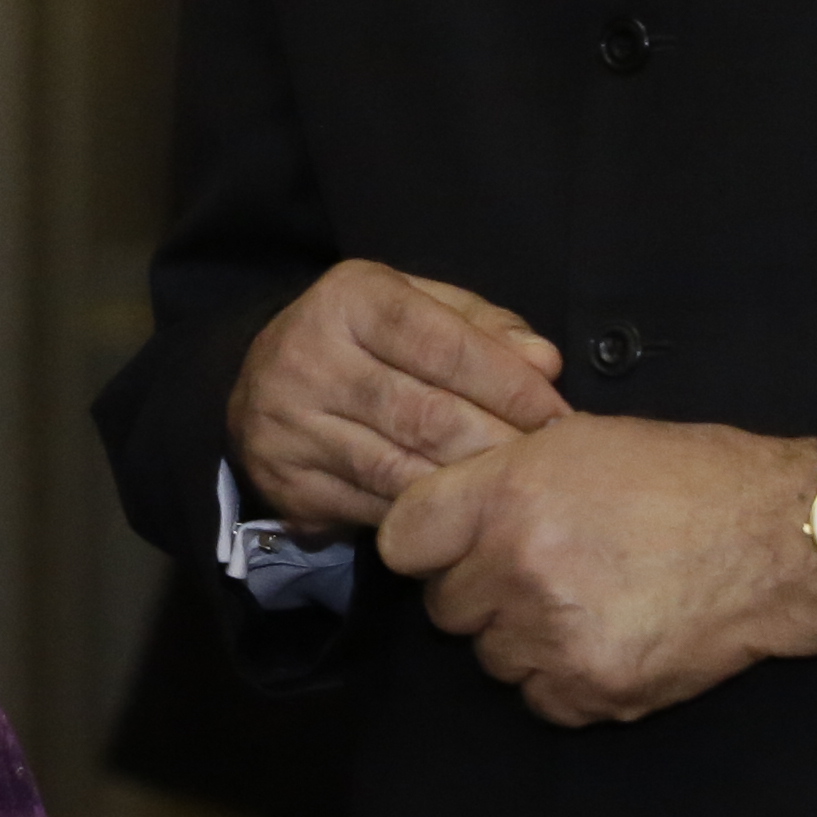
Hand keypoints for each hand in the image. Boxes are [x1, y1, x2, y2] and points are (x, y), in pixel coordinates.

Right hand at [229, 262, 568, 532]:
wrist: (258, 384)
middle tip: (548, 468)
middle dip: (497, 444)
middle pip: (425, 414)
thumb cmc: (364, 340)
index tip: (558, 416)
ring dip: (468, 488)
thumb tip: (545, 364)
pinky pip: (372, 509)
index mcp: (349, 299)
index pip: (442, 344)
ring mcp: (288, 425)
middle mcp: (307, 357)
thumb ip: (483, 328)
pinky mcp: (285, 482)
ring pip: (399, 469)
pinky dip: (425, 516)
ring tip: (515, 495)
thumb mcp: (417, 308)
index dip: (508, 384)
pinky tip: (462, 516)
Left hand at [375, 417, 816, 724]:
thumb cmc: (687, 480)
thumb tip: (443, 513)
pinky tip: (605, 636)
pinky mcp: (591, 688)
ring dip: (522, 637)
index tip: (453, 544)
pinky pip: (538, 697)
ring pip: (490, 656)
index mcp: (507, 494)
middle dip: (482, 590)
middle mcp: (519, 566)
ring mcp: (553, 635)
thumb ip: (497, 477)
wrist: (779, 540)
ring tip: (584, 600)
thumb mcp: (578, 441)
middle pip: (445, 605)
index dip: (429, 542)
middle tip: (543, 568)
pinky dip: (562, 676)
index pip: (403, 540)